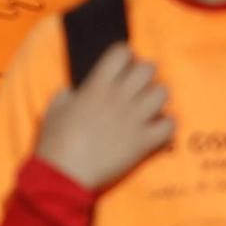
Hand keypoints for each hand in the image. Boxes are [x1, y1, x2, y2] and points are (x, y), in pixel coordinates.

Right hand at [33, 43, 173, 190]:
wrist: (66, 172)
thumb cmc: (55, 138)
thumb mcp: (55, 106)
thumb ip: (69, 93)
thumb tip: (76, 92)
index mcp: (96, 85)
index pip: (121, 53)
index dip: (124, 54)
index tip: (122, 63)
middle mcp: (119, 97)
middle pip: (147, 69)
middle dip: (144, 72)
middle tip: (137, 83)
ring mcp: (135, 119)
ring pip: (162, 94)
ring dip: (156, 96)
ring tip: (148, 104)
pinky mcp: (145, 142)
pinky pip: (170, 126)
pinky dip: (166, 124)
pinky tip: (157, 127)